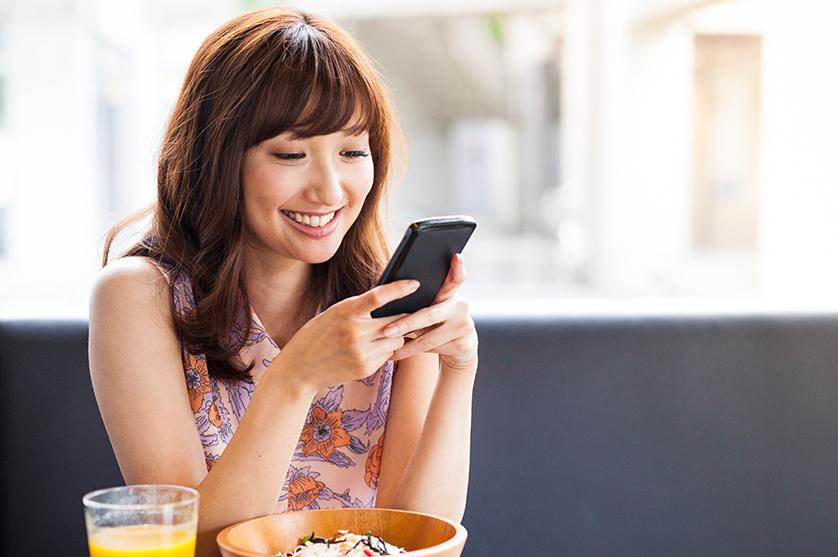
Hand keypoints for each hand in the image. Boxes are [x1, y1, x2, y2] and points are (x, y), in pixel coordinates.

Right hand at [274, 279, 418, 391]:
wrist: (299, 368)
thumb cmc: (317, 335)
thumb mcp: (333, 314)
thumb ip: (358, 308)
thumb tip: (389, 300)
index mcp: (345, 312)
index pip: (379, 296)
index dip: (400, 289)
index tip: (415, 284)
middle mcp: (355, 333)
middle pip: (396, 320)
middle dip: (405, 316)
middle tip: (412, 311)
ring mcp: (362, 352)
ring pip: (396, 339)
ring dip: (395, 334)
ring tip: (383, 332)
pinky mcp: (366, 368)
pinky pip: (387, 354)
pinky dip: (385, 349)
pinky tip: (371, 348)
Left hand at [382, 254, 477, 369]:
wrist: (461, 346)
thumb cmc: (437, 321)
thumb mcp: (433, 307)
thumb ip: (421, 298)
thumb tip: (386, 290)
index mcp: (452, 293)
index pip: (456, 277)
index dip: (458, 268)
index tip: (456, 257)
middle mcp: (461, 306)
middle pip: (430, 314)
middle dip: (406, 323)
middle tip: (386, 330)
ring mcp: (464, 325)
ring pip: (428, 337)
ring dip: (406, 344)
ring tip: (387, 347)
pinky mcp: (462, 344)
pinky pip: (431, 349)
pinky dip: (412, 351)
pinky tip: (397, 353)